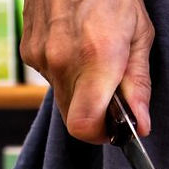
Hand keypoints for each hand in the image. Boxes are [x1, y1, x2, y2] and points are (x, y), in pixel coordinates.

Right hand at [21, 0, 154, 142]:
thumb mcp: (139, 33)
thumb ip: (138, 83)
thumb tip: (140, 123)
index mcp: (97, 59)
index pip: (84, 125)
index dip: (99, 135)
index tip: (114, 128)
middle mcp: (64, 61)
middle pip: (72, 118)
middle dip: (94, 115)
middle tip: (111, 95)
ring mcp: (41, 56)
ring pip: (63, 97)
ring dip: (81, 90)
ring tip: (95, 58)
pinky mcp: (28, 50)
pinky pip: (51, 77)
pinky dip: (66, 71)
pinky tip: (77, 46)